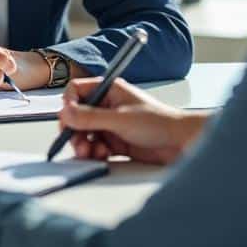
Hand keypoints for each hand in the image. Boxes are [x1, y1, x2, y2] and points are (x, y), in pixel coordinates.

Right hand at [58, 77, 205, 165]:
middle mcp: (107, 106)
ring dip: (84, 145)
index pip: (77, 91)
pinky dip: (94, 153)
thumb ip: (91, 117)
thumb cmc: (159, 122)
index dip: (69, 105)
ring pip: (85, 134)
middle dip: (75, 131)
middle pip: (77, 116)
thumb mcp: (121, 119)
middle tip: (77, 144)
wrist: (181, 142)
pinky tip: (102, 156)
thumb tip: (65, 113)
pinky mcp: (115, 142)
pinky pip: (95, 147)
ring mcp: (111, 125)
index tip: (69, 119)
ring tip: (91, 153)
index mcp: (109, 90)